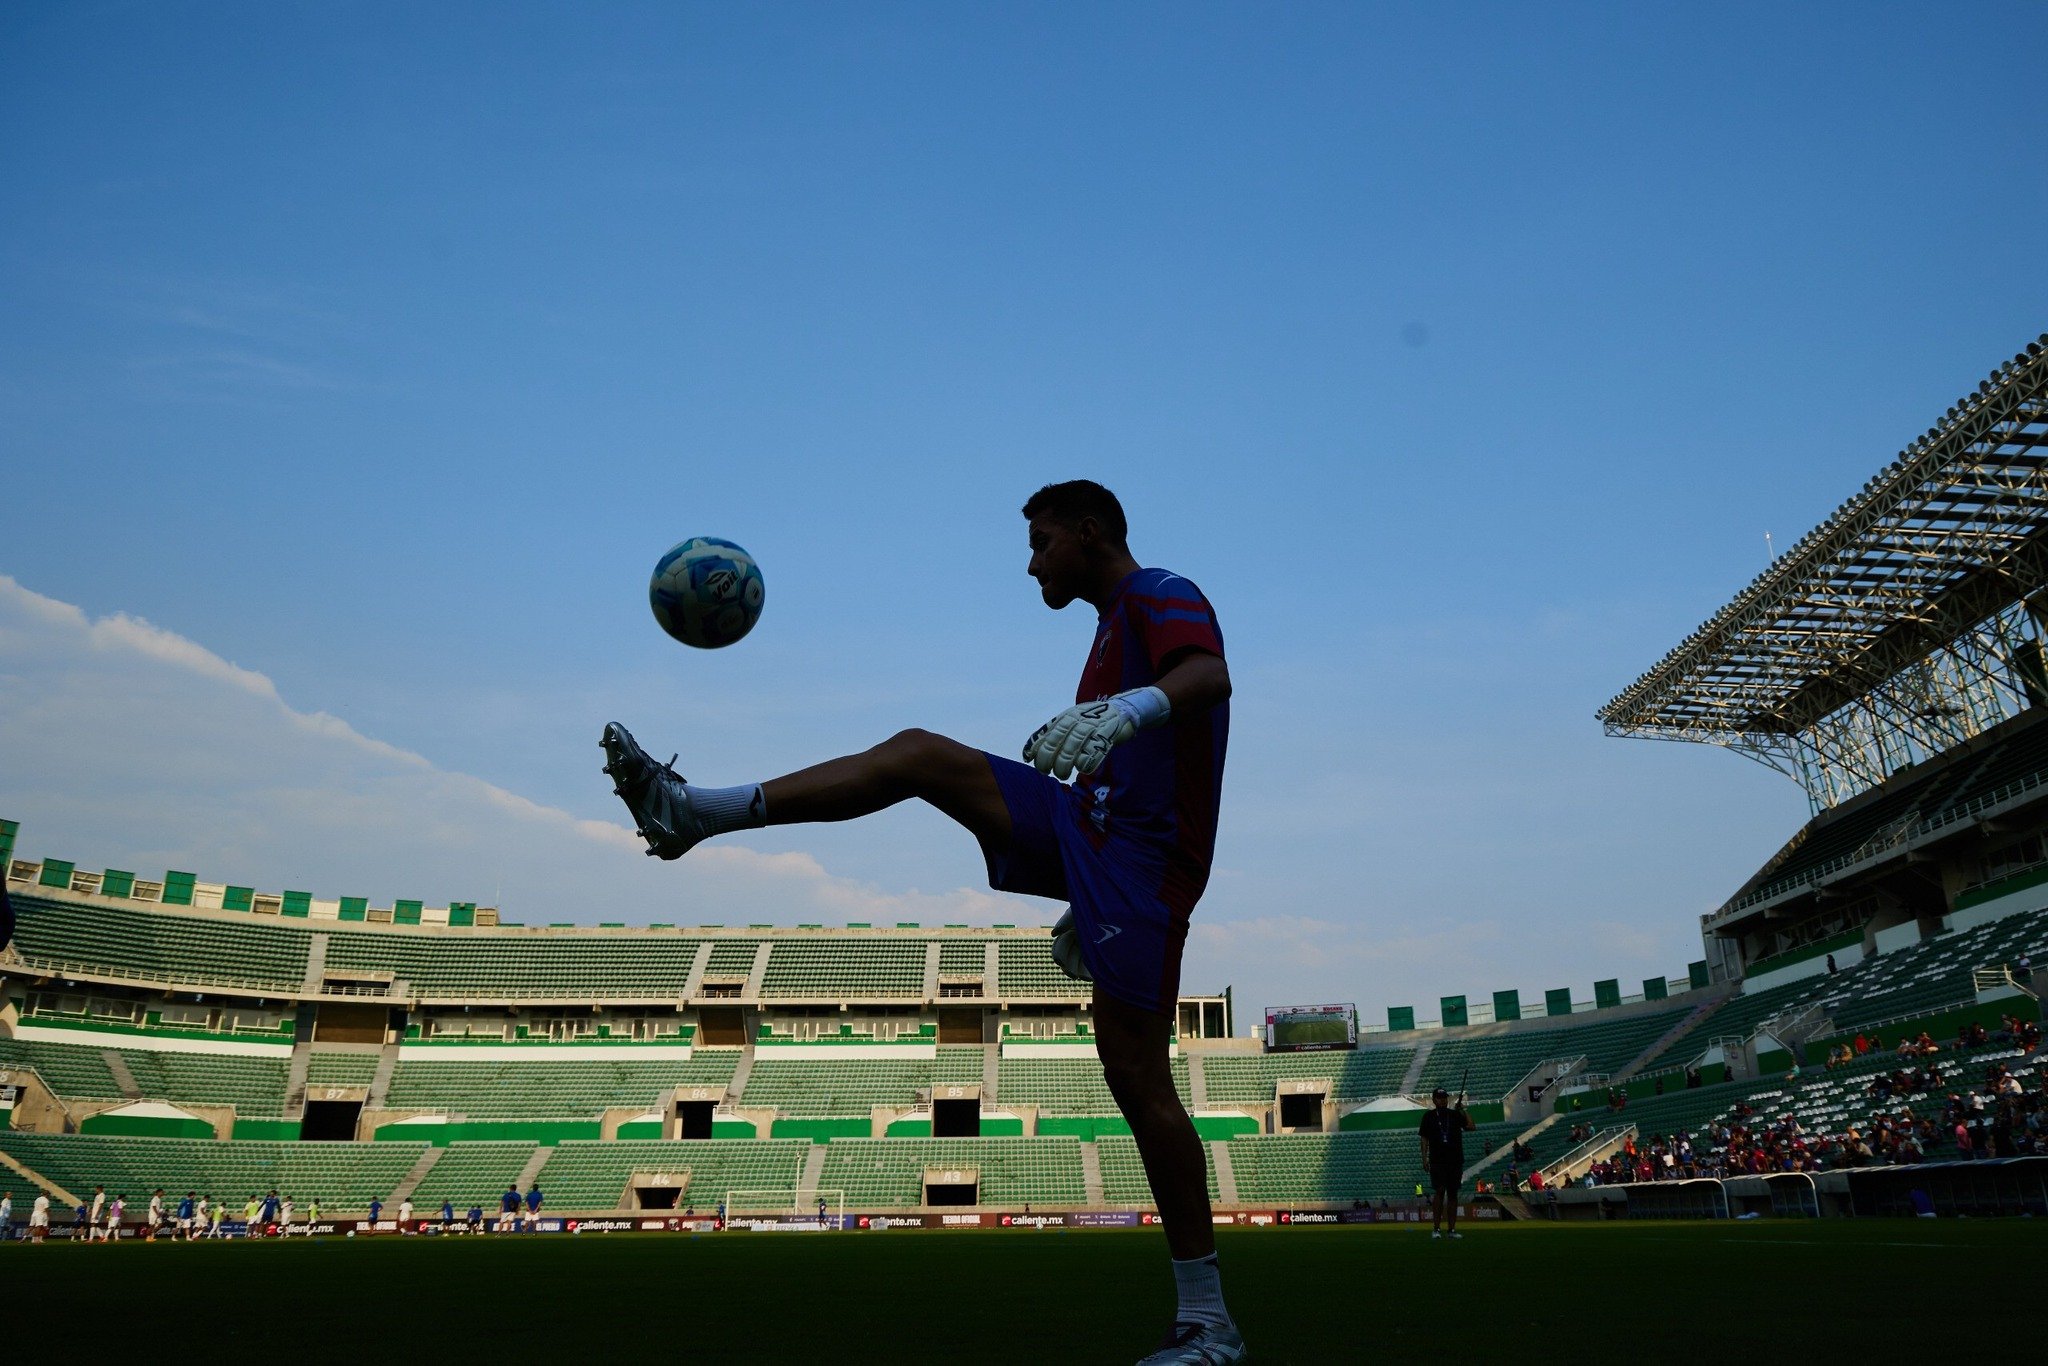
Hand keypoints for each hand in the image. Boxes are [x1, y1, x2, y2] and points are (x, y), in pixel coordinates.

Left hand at [1023, 687, 1168, 779]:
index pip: (1045, 733)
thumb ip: (1054, 734)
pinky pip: (1093, 752)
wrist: (1122, 710)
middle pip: (1055, 742)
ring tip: (1062, 775)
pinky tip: (1082, 770)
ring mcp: (1091, 727)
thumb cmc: (1092, 720)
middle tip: (1046, 772)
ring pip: (1071, 748)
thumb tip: (1031, 753)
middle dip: (1047, 760)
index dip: (1035, 748)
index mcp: (1065, 717)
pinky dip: (1085, 763)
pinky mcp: (1106, 735)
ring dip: (1064, 765)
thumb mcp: (1071, 721)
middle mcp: (1076, 720)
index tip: (1030, 760)